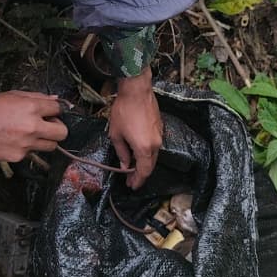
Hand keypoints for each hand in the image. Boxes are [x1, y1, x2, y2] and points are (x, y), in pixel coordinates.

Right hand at [0, 91, 67, 162]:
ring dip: (45, 140)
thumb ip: (36, 97)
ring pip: (51, 146)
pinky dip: (26, 147)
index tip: (51, 111)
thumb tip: (54, 99)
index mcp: (32, 108)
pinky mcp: (19, 156)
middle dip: (58, 128)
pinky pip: (31, 153)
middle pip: (63, 133)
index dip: (55, 109)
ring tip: (30, 134)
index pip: (58, 109)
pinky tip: (14, 140)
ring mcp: (27, 144)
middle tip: (48, 125)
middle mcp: (33, 127)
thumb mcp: (12, 95)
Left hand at [109, 68, 162, 189]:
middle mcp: (155, 144)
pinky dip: (147, 153)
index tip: (132, 186)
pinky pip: (155, 146)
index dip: (138, 181)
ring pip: (153, 156)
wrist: (136, 90)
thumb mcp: (116, 134)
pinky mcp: (160, 128)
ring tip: (133, 167)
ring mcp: (159, 135)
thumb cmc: (124, 111)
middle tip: (131, 180)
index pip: (143, 171)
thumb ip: (122, 153)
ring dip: (144, 163)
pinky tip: (138, 152)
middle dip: (141, 174)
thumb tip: (125, 165)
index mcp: (144, 148)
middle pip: (150, 165)